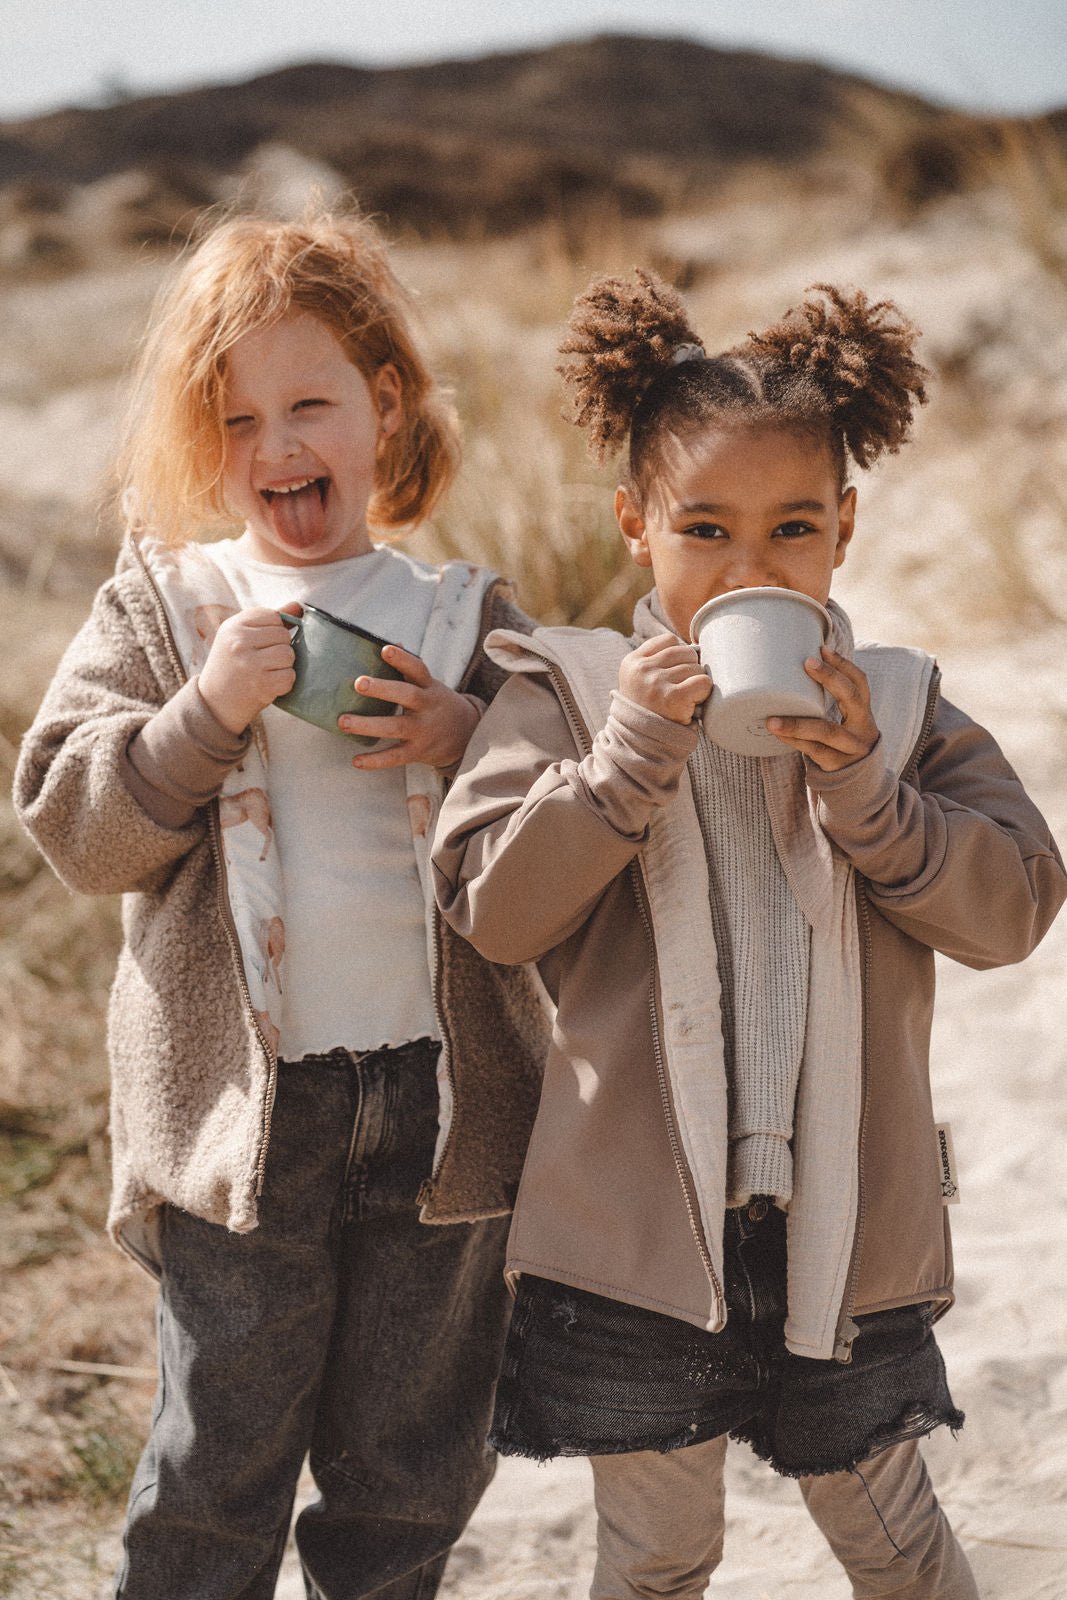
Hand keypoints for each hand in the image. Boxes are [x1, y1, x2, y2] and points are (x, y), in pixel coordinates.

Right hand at [198, 605, 298, 733]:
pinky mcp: (261, 685)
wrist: (214, 702)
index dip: (274, 629)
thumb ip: (268, 620)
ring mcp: (250, 664)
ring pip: (288, 655)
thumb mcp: (240, 636)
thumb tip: (297, 606)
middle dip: (280, 648)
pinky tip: (269, 684)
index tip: (261, 642)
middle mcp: (239, 642)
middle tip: (263, 660)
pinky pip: (289, 676)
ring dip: (284, 665)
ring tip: (267, 671)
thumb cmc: (231, 664)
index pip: (273, 616)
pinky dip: (284, 682)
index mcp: (233, 626)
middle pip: (283, 635)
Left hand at [339, 644, 480, 770]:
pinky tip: (356, 761)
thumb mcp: (429, 685)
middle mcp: (427, 707)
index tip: (385, 649)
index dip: (403, 659)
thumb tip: (391, 642)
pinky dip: (376, 760)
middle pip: (407, 696)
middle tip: (358, 683)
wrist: (466, 736)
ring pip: (395, 727)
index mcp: (429, 687)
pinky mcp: (418, 752)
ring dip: (368, 725)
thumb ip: (410, 669)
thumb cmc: (436, 704)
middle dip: (383, 690)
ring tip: (343, 722)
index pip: (418, 669)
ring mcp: (423, 731)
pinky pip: (395, 757)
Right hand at [618, 633, 711, 725]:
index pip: (668, 640)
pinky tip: (693, 703)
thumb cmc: (647, 710)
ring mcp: (656, 682)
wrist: (641, 744)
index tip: (676, 672)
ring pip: (696, 667)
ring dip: (696, 682)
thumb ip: (656, 661)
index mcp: (631, 662)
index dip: (679, 655)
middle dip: (690, 668)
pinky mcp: (673, 697)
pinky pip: (703, 682)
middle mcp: (642, 669)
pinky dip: (704, 692)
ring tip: (685, 699)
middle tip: (683, 688)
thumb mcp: (639, 680)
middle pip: (685, 652)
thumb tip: (696, 647)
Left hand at [766, 646, 879, 771]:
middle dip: (831, 677)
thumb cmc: (841, 744)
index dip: (844, 665)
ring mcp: (852, 748)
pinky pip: (813, 750)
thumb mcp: (846, 721)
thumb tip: (795, 670)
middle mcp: (863, 727)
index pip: (860, 683)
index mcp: (864, 712)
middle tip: (807, 662)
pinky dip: (794, 740)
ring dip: (798, 722)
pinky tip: (777, 733)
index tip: (823, 648)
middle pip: (852, 697)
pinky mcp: (837, 765)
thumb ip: (831, 702)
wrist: (858, 784)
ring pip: (827, 730)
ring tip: (771, 719)